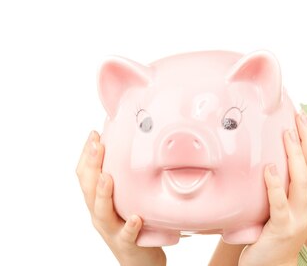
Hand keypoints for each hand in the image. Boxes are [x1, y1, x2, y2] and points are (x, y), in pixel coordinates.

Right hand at [76, 131, 165, 265]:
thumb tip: (130, 146)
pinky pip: (127, 235)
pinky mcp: (127, 244)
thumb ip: (123, 177)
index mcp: (97, 201)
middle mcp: (99, 214)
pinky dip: (130, 226)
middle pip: (89, 188)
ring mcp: (112, 229)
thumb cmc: (133, 224)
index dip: (87, 155)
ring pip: (102, 211)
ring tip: (107, 178)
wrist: (139, 261)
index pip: (85, 175)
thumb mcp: (124, 198)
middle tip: (97, 145)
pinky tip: (136, 218)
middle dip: (92, 165)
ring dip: (103, 194)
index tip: (94, 134)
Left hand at [238, 112, 306, 265]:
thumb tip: (279, 151)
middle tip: (299, 117)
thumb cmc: (278, 232)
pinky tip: (269, 168)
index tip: (305, 119)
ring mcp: (299, 218)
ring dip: (295, 154)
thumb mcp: (291, 205)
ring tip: (286, 134)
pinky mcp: (282, 228)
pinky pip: (279, 203)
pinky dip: (275, 184)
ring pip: (303, 181)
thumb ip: (290, 183)